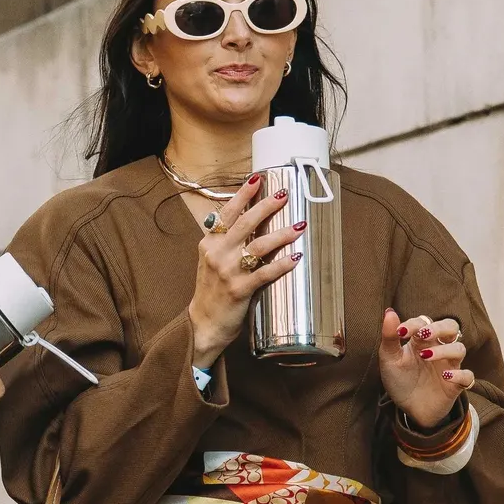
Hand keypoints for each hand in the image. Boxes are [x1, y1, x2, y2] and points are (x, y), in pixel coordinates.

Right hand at [188, 175, 302, 365]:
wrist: (203, 324)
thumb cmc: (211, 292)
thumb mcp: (211, 261)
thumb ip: (226, 242)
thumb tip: (249, 220)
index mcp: (210, 244)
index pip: (227, 213)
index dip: (243, 194)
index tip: (257, 179)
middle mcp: (218, 254)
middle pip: (245, 222)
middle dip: (267, 206)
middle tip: (285, 195)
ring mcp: (228, 272)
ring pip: (259, 245)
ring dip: (282, 233)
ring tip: (300, 226)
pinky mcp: (240, 290)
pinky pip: (265, 273)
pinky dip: (282, 264)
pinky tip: (296, 258)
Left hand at [378, 309, 473, 428]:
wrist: (408, 409)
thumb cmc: (400, 380)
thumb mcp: (389, 359)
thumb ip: (390, 337)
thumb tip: (389, 312)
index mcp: (423, 340)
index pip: (425, 321)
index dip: (415, 323)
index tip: (401, 332)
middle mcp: (439, 349)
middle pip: (451, 327)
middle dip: (439, 327)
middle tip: (423, 335)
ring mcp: (449, 366)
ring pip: (459, 349)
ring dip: (445, 350)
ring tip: (425, 356)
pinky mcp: (456, 385)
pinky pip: (467, 376)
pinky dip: (459, 375)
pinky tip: (445, 376)